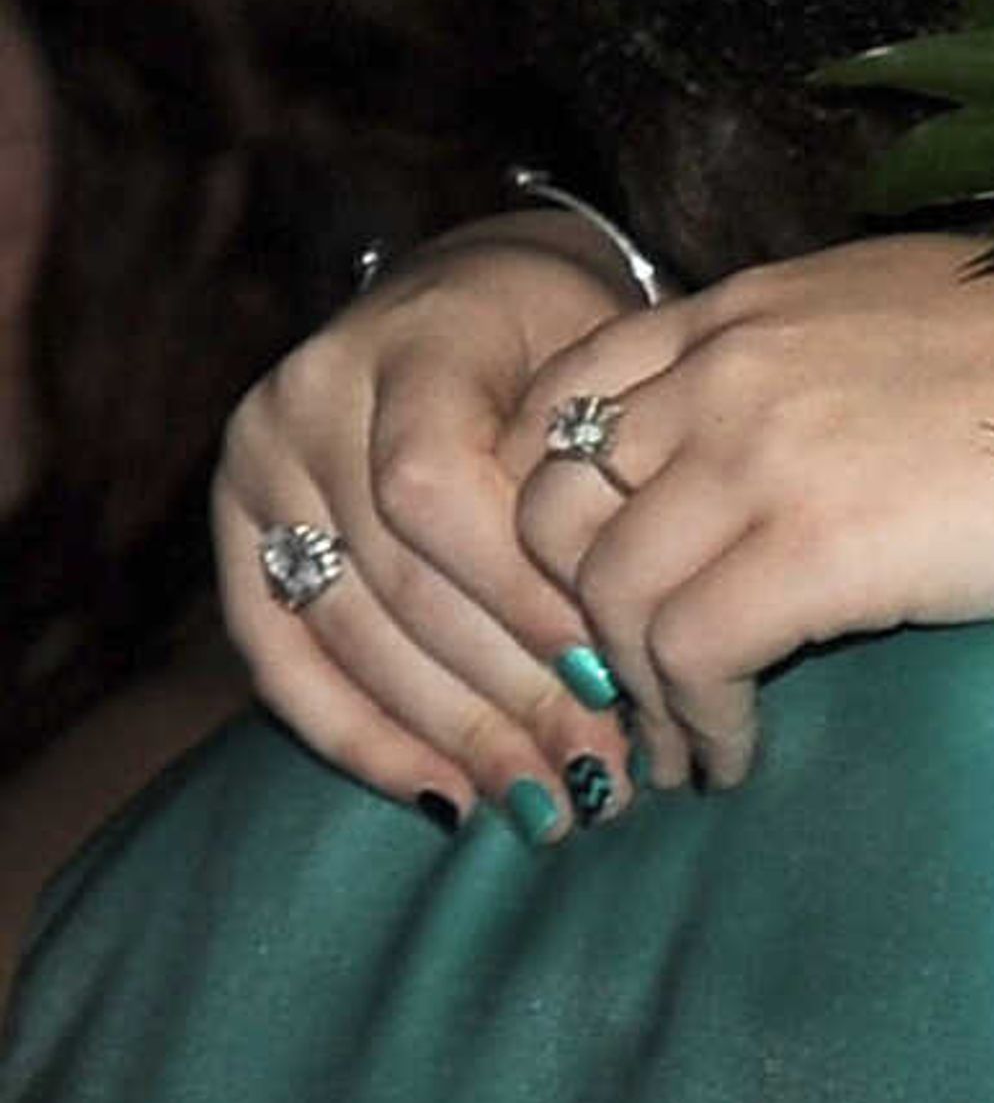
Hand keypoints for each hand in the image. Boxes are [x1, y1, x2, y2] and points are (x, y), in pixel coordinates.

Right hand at [214, 215, 636, 837]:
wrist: (482, 299)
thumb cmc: (579, 353)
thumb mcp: (612, 383)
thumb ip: (609, 489)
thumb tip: (646, 662)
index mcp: (414, 341)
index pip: (440, 490)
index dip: (527, 600)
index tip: (621, 685)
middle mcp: (312, 395)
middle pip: (400, 577)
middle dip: (512, 694)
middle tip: (605, 778)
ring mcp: (261, 462)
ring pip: (350, 630)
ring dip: (456, 733)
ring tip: (551, 803)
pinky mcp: (239, 530)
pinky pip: (282, 658)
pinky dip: (365, 739)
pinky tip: (447, 797)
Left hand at [508, 236, 993, 791]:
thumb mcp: (903, 332)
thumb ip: (806, 377)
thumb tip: (774, 471)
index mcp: (744, 311)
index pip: (560, 403)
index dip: (556, 519)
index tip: (605, 597)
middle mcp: (727, 367)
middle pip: (550, 507)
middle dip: (566, 619)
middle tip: (625, 695)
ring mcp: (764, 450)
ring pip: (606, 590)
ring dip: (632, 691)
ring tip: (685, 748)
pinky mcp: (819, 543)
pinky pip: (690, 650)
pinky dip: (699, 720)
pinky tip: (738, 756)